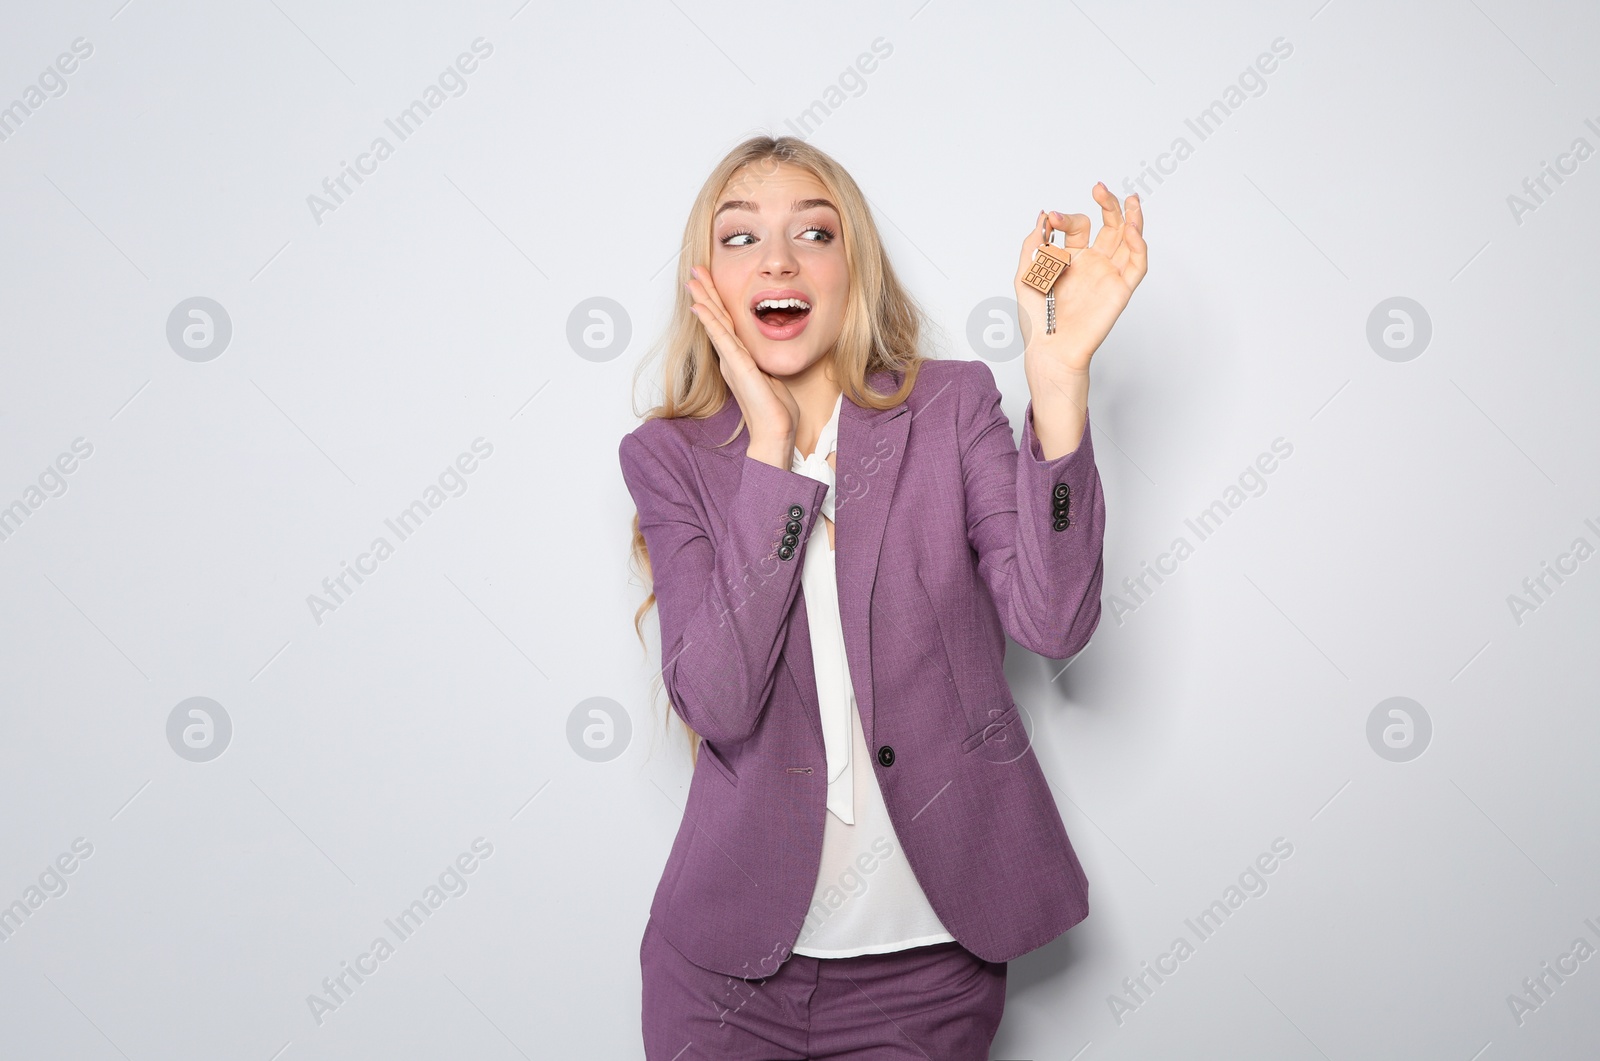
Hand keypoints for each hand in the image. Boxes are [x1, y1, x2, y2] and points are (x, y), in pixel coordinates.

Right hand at [685, 264, 799, 465]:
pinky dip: (711, 322)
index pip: (726, 324)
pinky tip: (700, 308)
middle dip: (706, 294)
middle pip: (716, 319)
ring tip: (693, 281)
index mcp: (738, 359)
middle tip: (694, 272)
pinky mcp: (738, 366)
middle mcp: (731, 358)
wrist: (775, 431)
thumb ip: (763, 365)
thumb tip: (764, 357)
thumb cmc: (776, 411)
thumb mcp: (770, 379)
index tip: (708, 284)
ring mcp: (732, 361)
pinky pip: (722, 339)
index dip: (716, 303)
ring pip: (715, 324)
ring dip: (704, 300)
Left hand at [1013, 183, 1146, 377]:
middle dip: (1108, 204)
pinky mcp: (1121, 289)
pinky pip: (1138, 264)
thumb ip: (1033, 244)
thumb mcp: (1025, 274)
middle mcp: (1092, 263)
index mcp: (1070, 258)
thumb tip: (1043, 215)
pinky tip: (1132, 229)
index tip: (1052, 219)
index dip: (1066, 218)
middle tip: (1099, 188)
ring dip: (1132, 217)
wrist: (1048, 349)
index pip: (1078, 226)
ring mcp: (1108, 275)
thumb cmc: (1036, 320)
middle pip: (1110, 226)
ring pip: (1130, 240)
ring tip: (1130, 199)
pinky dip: (1139, 244)